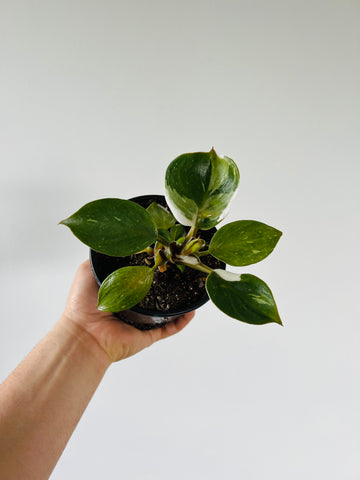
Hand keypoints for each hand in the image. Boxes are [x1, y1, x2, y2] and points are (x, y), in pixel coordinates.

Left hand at [60, 260, 193, 362]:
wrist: (84, 333)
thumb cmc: (81, 304)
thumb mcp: (88, 271)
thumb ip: (100, 258)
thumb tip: (112, 242)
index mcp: (120, 291)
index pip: (140, 276)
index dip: (151, 266)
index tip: (163, 253)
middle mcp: (133, 305)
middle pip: (156, 291)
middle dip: (169, 280)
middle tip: (181, 267)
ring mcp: (142, 321)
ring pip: (167, 309)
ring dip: (180, 300)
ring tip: (191, 286)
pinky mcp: (148, 334)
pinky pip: (170, 328)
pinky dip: (182, 321)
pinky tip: (192, 310)